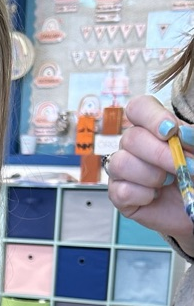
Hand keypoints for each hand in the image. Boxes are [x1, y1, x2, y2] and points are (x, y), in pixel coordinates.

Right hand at [106, 94, 193, 252]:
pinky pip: (121, 190)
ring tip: (169, 182)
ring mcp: (123, 171)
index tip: (171, 131)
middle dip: (160, 154)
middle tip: (183, 167)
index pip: (138, 108)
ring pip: (121, 163)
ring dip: (151, 175)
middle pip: (131, 138)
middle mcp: (133, 147)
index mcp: (152, 129)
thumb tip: (180, 133)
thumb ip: (192, 138)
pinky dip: (143, 195)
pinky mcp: (119, 195)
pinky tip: (155, 197)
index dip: (151, 116)